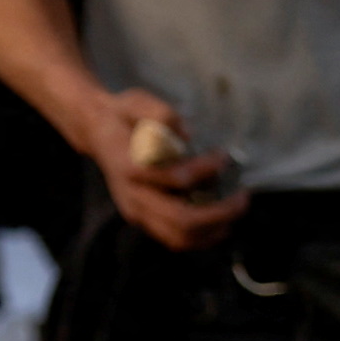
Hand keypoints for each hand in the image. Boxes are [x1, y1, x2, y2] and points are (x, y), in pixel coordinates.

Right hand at [91, 89, 243, 252]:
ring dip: (212, 230)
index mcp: (129, 166)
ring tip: (235, 212)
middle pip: (179, 219)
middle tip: (243, 197)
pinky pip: (173, 239)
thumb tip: (188, 135)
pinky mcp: (142, 219)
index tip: (224, 156)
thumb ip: (161, 114)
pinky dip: (201, 238)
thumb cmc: (123, 115)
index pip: (174, 177)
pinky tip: (220, 225)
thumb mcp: (137, 101)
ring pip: (177, 236)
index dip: (205, 169)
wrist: (97, 132)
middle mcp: (132, 196)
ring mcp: (136, 212)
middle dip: (218, 212)